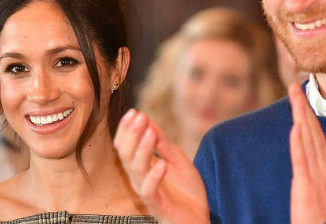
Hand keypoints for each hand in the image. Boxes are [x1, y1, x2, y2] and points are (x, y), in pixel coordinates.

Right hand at [115, 109, 209, 223]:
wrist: (199, 219)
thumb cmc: (187, 192)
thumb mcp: (177, 160)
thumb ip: (163, 144)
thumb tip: (149, 121)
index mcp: (143, 168)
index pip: (126, 146)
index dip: (127, 129)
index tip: (134, 111)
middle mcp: (140, 179)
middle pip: (126, 155)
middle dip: (131, 134)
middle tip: (139, 117)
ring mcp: (148, 192)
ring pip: (135, 170)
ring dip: (142, 149)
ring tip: (151, 132)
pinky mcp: (158, 206)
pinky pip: (149, 191)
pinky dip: (154, 176)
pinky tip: (161, 163)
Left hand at [289, 83, 325, 223]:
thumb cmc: (321, 212)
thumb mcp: (320, 183)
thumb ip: (314, 165)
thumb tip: (305, 147)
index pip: (315, 130)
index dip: (307, 111)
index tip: (300, 94)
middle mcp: (323, 164)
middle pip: (311, 129)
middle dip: (302, 106)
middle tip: (294, 85)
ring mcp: (316, 174)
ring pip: (306, 138)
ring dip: (299, 115)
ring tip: (294, 96)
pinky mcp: (305, 185)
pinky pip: (301, 160)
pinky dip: (298, 142)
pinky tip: (295, 127)